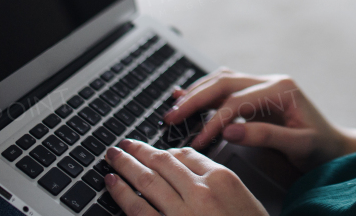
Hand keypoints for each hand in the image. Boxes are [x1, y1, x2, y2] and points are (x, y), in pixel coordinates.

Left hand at [104, 140, 266, 215]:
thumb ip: (218, 183)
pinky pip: (138, 210)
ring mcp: (182, 213)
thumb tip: (189, 171)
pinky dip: (121, 194)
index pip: (186, 155)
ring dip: (126, 165)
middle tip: (122, 145)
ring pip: (147, 181)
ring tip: (112, 157)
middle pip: (163, 162)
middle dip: (139, 151)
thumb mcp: (243, 200)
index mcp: (222, 179)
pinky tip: (112, 183)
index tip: (152, 150)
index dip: (163, 151)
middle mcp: (201, 192)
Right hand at [162, 68, 351, 172]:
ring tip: (174, 108)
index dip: (214, 121)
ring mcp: (263, 85)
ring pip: (222, 80)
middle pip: (225, 82)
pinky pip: (227, 88)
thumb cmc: (320, 146)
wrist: (334, 146)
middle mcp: (270, 81)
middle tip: (172, 117)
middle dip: (195, 99)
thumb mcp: (298, 144)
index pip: (237, 101)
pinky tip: (187, 95)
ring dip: (197, 92)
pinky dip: (206, 92)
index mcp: (281, 89)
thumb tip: (229, 130)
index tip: (198, 141)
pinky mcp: (257, 96)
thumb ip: (265, 136)